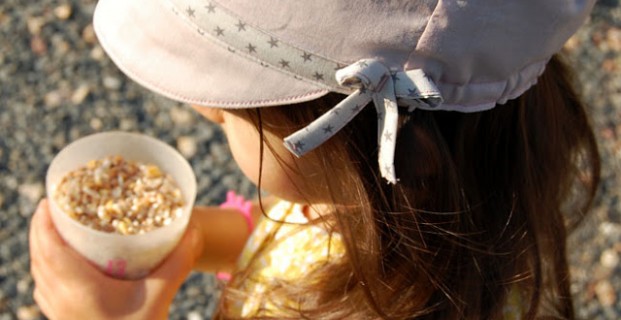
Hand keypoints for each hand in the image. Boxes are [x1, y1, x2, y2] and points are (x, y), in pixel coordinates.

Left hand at [30, 199, 201, 319]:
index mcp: (75, 285)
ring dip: (43, 247)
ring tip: (60, 230)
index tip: (51, 198)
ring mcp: (56, 310)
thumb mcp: (159, 297)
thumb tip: (193, 232)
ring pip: (38, 270)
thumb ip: (176, 264)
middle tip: (59, 207)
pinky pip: (44, 285)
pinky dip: (47, 267)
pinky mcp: (61, 318)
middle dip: (43, 227)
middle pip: (38, 254)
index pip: (48, 245)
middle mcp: (58, 296)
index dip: (44, 220)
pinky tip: (63, 265)